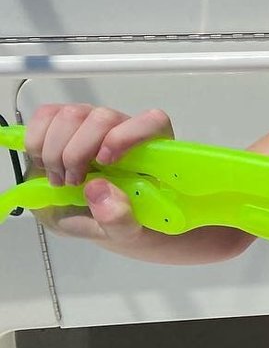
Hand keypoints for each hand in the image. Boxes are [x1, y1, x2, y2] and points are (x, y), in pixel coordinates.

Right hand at [23, 104, 173, 241]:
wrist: (92, 219)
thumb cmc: (118, 221)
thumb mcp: (124, 233)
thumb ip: (119, 218)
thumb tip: (97, 188)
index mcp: (152, 151)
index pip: (153, 122)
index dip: (128, 135)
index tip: (104, 162)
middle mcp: (124, 129)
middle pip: (102, 117)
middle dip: (77, 152)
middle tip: (71, 183)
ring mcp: (93, 123)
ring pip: (72, 114)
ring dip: (55, 150)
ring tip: (59, 180)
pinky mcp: (64, 123)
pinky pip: (46, 115)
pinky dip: (36, 141)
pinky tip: (43, 164)